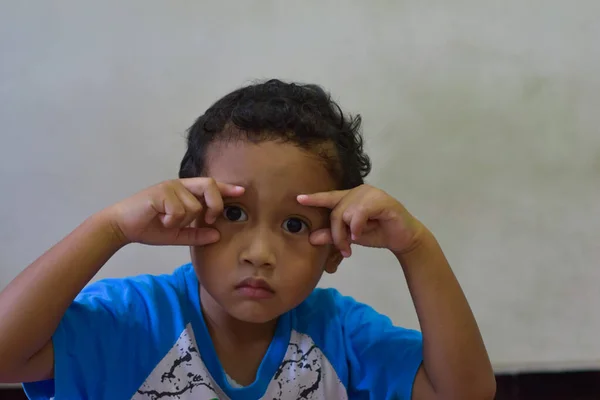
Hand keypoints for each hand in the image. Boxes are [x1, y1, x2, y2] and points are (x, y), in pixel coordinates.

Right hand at [104, 178, 243, 245]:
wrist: (121, 227)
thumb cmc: (149, 228)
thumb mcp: (177, 234)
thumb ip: (197, 235)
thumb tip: (217, 235)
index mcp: (185, 192)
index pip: (210, 186)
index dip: (226, 188)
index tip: (241, 191)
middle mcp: (179, 185)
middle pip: (209, 186)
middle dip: (215, 205)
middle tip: (208, 219)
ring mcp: (170, 187)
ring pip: (194, 206)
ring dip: (182, 220)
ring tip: (166, 221)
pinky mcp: (161, 192)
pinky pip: (180, 211)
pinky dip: (172, 221)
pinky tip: (160, 220)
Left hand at [297, 184, 424, 256]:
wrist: (403, 238)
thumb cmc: (377, 233)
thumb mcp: (351, 236)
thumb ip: (333, 235)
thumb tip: (312, 238)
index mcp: (350, 197)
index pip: (329, 197)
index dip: (314, 198)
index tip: (298, 199)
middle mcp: (359, 191)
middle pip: (335, 212)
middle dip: (336, 234)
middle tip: (344, 249)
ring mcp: (370, 193)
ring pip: (345, 213)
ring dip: (348, 233)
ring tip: (355, 243)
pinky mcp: (381, 200)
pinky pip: (359, 214)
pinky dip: (357, 227)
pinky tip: (360, 235)